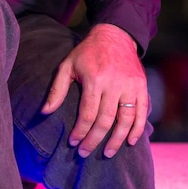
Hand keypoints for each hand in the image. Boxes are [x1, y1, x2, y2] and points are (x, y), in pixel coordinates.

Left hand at [41, 23, 148, 157]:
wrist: (115, 35)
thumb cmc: (87, 53)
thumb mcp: (67, 66)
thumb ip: (57, 89)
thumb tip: (45, 112)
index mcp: (95, 79)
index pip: (88, 114)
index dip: (80, 131)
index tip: (73, 143)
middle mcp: (115, 84)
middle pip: (106, 120)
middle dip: (95, 140)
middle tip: (85, 153)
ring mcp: (131, 86)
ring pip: (127, 120)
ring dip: (117, 140)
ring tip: (107, 153)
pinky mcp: (142, 87)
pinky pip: (143, 112)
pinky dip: (138, 129)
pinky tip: (131, 142)